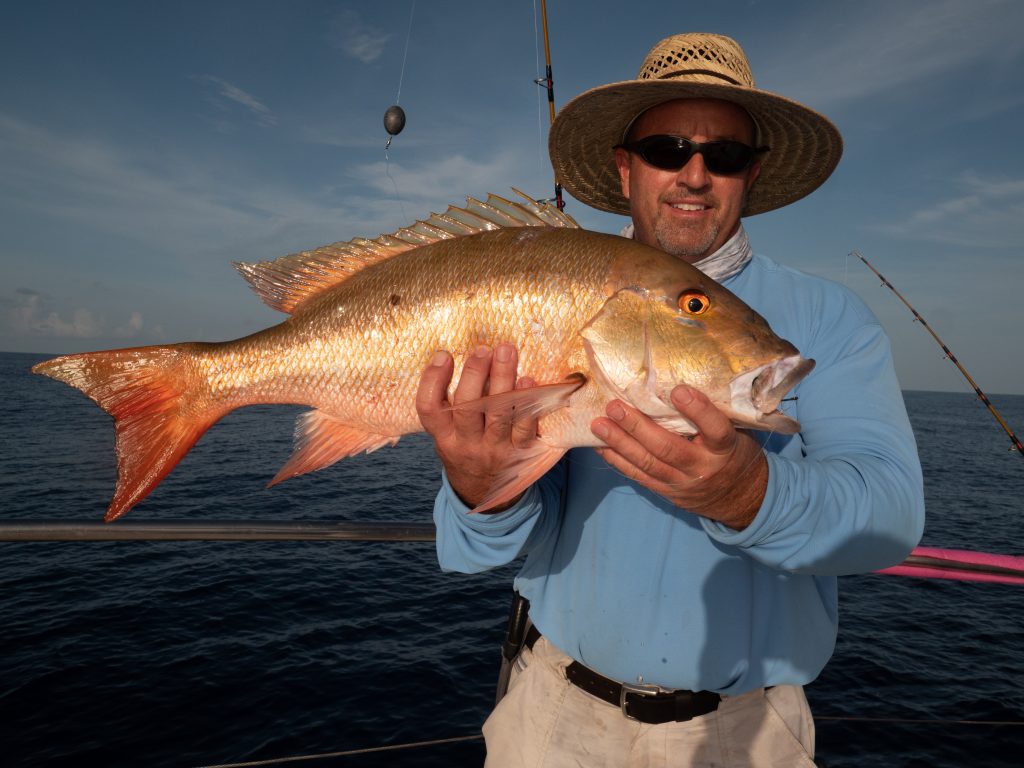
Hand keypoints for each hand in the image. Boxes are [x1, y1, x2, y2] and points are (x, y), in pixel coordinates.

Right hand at [415, 343, 537, 510]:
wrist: (483, 492)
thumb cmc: (464, 449)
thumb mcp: (445, 434)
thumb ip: (447, 405)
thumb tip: (456, 356)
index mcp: (442, 437)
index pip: (429, 409)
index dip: (433, 381)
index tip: (442, 355)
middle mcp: (466, 445)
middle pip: (467, 408)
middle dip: (474, 374)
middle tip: (483, 349)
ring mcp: (494, 450)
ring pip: (498, 414)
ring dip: (503, 380)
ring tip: (507, 351)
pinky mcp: (520, 452)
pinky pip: (525, 428)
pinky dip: (528, 404)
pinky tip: (529, 382)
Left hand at [591, 385, 767, 529]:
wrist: (740, 496)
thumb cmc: (733, 450)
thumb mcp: (738, 430)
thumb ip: (717, 410)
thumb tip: (688, 372)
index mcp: (725, 447)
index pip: (715, 429)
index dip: (698, 410)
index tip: (678, 390)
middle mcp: (702, 467)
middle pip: (668, 448)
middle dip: (638, 427)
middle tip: (614, 407)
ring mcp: (683, 482)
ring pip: (648, 463)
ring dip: (620, 443)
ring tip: (599, 425)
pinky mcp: (667, 491)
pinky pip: (640, 476)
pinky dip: (618, 460)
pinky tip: (601, 446)